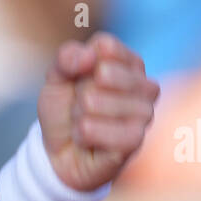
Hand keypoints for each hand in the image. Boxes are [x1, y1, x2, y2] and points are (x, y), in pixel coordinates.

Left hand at [37, 31, 159, 191]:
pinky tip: (85, 138)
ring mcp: (144, 113)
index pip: (106, 46)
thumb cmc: (63, 110)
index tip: (77, 79)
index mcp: (128, 62)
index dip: (80, 64)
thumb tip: (90, 56)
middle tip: (81, 106)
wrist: (58, 154)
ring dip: (80, 115)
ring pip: (100, 102)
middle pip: (104, 73)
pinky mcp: (136, 140)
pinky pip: (100, 129)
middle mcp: (144, 85)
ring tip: (83, 122)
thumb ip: (67, 58)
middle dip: (80, 92)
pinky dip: (84, 133)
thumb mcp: (55, 78)